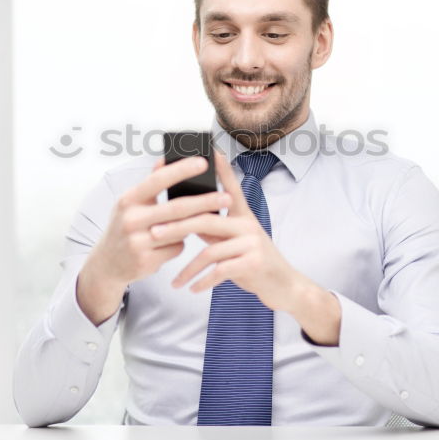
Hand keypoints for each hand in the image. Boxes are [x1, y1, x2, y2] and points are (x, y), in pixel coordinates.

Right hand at [86, 156, 231, 289]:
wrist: (107, 264)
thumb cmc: (126, 227)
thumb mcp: (130, 204)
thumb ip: (149, 185)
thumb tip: (165, 159)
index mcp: (128, 200)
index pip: (157, 180)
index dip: (181, 170)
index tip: (203, 162)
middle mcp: (130, 219)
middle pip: (176, 208)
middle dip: (205, 202)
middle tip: (227, 196)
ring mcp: (137, 242)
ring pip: (179, 230)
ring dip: (191, 226)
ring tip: (197, 221)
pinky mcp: (146, 261)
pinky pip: (176, 248)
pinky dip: (179, 244)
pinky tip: (168, 245)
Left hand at [151, 150, 305, 312]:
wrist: (284, 285)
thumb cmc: (254, 261)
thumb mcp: (235, 241)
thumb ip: (214, 229)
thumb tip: (185, 218)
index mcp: (244, 215)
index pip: (230, 186)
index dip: (221, 168)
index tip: (209, 151)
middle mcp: (248, 224)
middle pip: (206, 219)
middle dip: (177, 227)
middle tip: (154, 233)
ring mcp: (252, 243)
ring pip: (210, 250)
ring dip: (188, 268)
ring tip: (173, 279)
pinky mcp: (253, 263)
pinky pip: (220, 271)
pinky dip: (203, 281)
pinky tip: (192, 288)